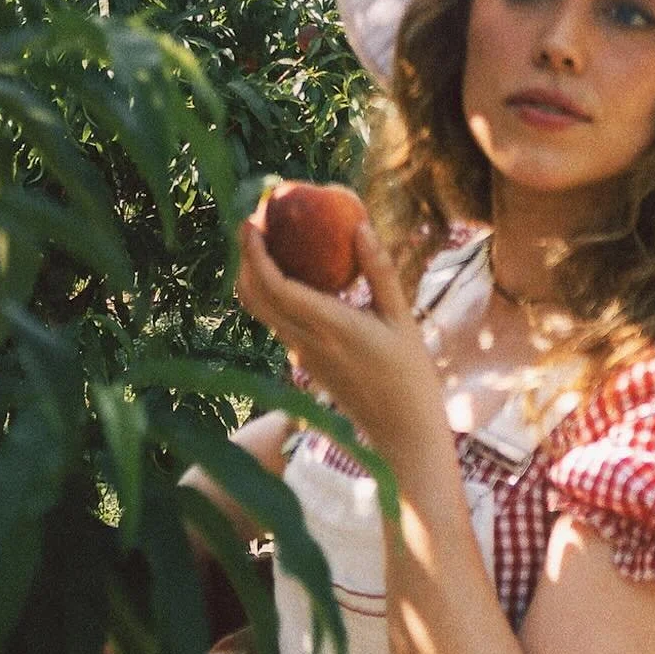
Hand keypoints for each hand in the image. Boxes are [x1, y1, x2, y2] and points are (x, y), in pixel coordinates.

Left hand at [234, 212, 451, 475]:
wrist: (400, 430)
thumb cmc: (410, 373)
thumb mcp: (402, 318)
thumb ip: (379, 272)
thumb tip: (360, 226)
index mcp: (331, 327)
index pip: (277, 287)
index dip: (256, 254)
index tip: (251, 222)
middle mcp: (307, 341)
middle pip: (255, 297)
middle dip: (244, 258)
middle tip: (250, 222)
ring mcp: (300, 354)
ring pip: (260, 311)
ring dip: (251, 276)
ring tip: (262, 242)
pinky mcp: (303, 360)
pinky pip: (275, 321)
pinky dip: (267, 293)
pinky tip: (286, 272)